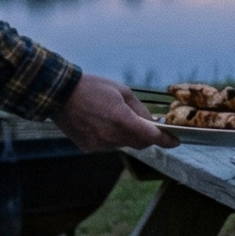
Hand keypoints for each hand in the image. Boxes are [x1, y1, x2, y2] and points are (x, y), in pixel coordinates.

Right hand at [55, 74, 174, 151]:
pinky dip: (112, 138)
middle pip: (140, 144)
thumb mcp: (122, 91)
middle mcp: (111, 136)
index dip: (167, 141)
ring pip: (124, 144)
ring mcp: (99, 144)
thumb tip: (152, 123)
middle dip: (148, 137)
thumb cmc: (92, 88)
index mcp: (122, 120)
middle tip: (149, 126)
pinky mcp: (88, 148)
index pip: (151, 137)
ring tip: (116, 118)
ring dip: (128, 135)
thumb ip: (140, 110)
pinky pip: (108, 145)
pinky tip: (102, 123)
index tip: (176, 141)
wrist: (58, 94)